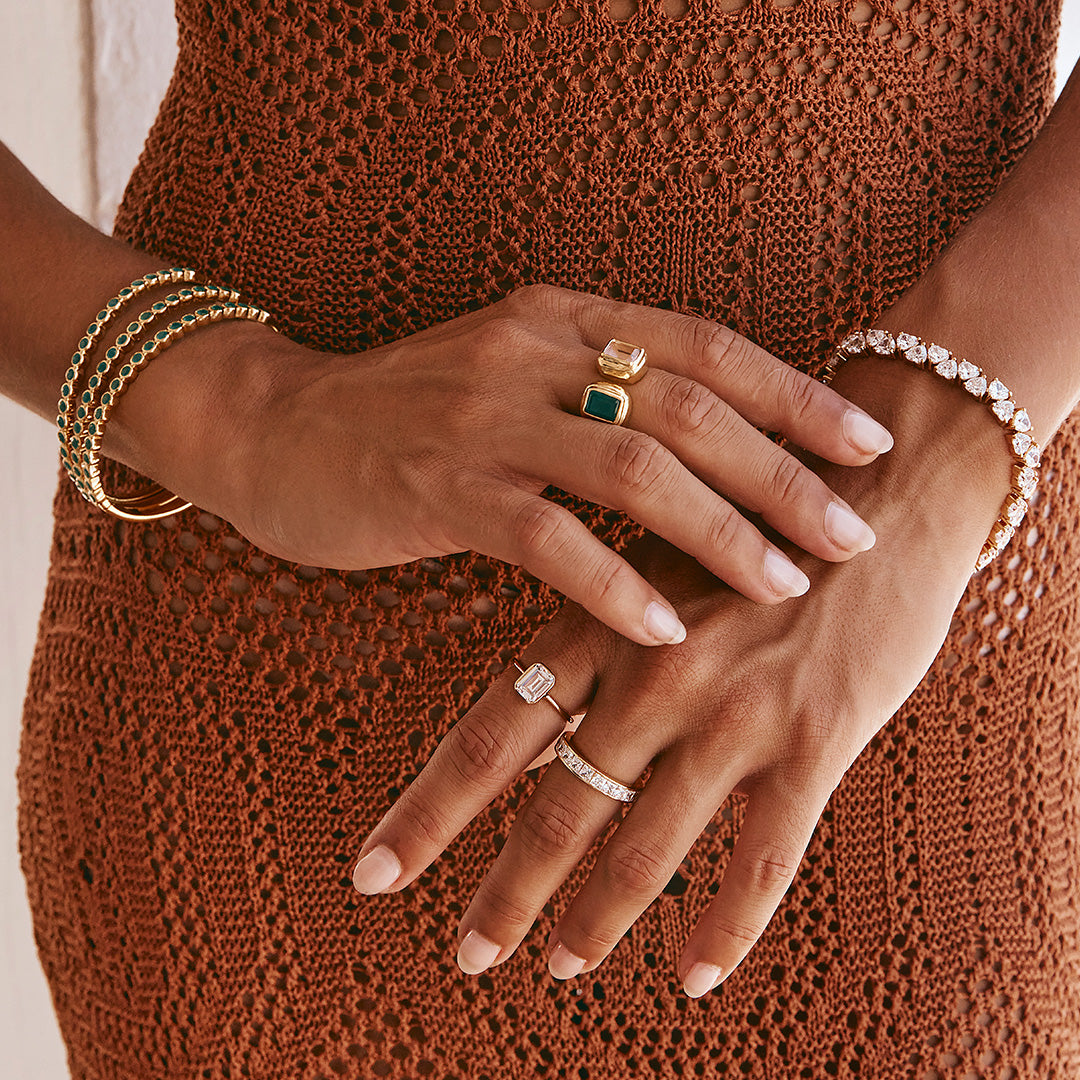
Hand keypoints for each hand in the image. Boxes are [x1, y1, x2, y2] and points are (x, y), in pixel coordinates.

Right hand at [110, 284, 889, 645]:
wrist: (274, 426)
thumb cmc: (407, 416)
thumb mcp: (511, 380)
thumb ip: (597, 399)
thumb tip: (709, 456)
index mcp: (561, 319)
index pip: (704, 345)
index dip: (792, 395)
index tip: (864, 444)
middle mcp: (531, 352)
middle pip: (688, 407)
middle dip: (781, 475)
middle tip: (850, 534)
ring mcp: (483, 416)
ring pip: (633, 469)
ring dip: (719, 531)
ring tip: (782, 586)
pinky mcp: (438, 485)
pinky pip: (548, 537)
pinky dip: (614, 584)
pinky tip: (663, 627)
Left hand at [347, 354, 1014, 991]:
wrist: (880, 493)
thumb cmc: (753, 527)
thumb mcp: (650, 559)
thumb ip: (594, 628)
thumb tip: (539, 711)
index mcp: (599, 623)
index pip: (490, 734)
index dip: (427, 811)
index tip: (372, 875)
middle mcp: (652, 670)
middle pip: (557, 804)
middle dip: (505, 892)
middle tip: (465, 956)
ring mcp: (733, 708)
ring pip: (646, 846)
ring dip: (597, 919)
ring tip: (562, 967)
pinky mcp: (814, 738)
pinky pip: (762, 858)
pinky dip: (726, 926)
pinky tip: (695, 974)